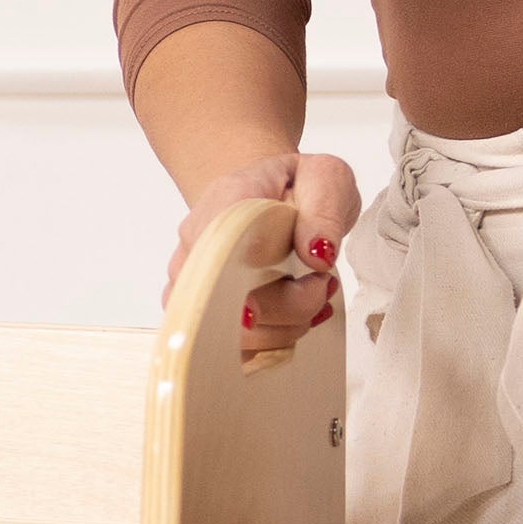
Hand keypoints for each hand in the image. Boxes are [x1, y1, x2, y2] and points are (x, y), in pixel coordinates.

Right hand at [169, 150, 359, 348]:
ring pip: (225, 331)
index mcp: (224, 202)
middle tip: (323, 285)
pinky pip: (231, 344)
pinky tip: (298, 319)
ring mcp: (194, 279)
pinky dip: (273, 341)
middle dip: (287, 309)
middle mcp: (197, 243)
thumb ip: (324, 212)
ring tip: (314, 296)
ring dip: (283, 327)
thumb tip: (316, 254)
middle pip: (222, 301)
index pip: (215, 250)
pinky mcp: (203, 309)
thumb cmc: (298, 186)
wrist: (276, 194)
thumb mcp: (327, 179)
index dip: (239, 286)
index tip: (288, 296)